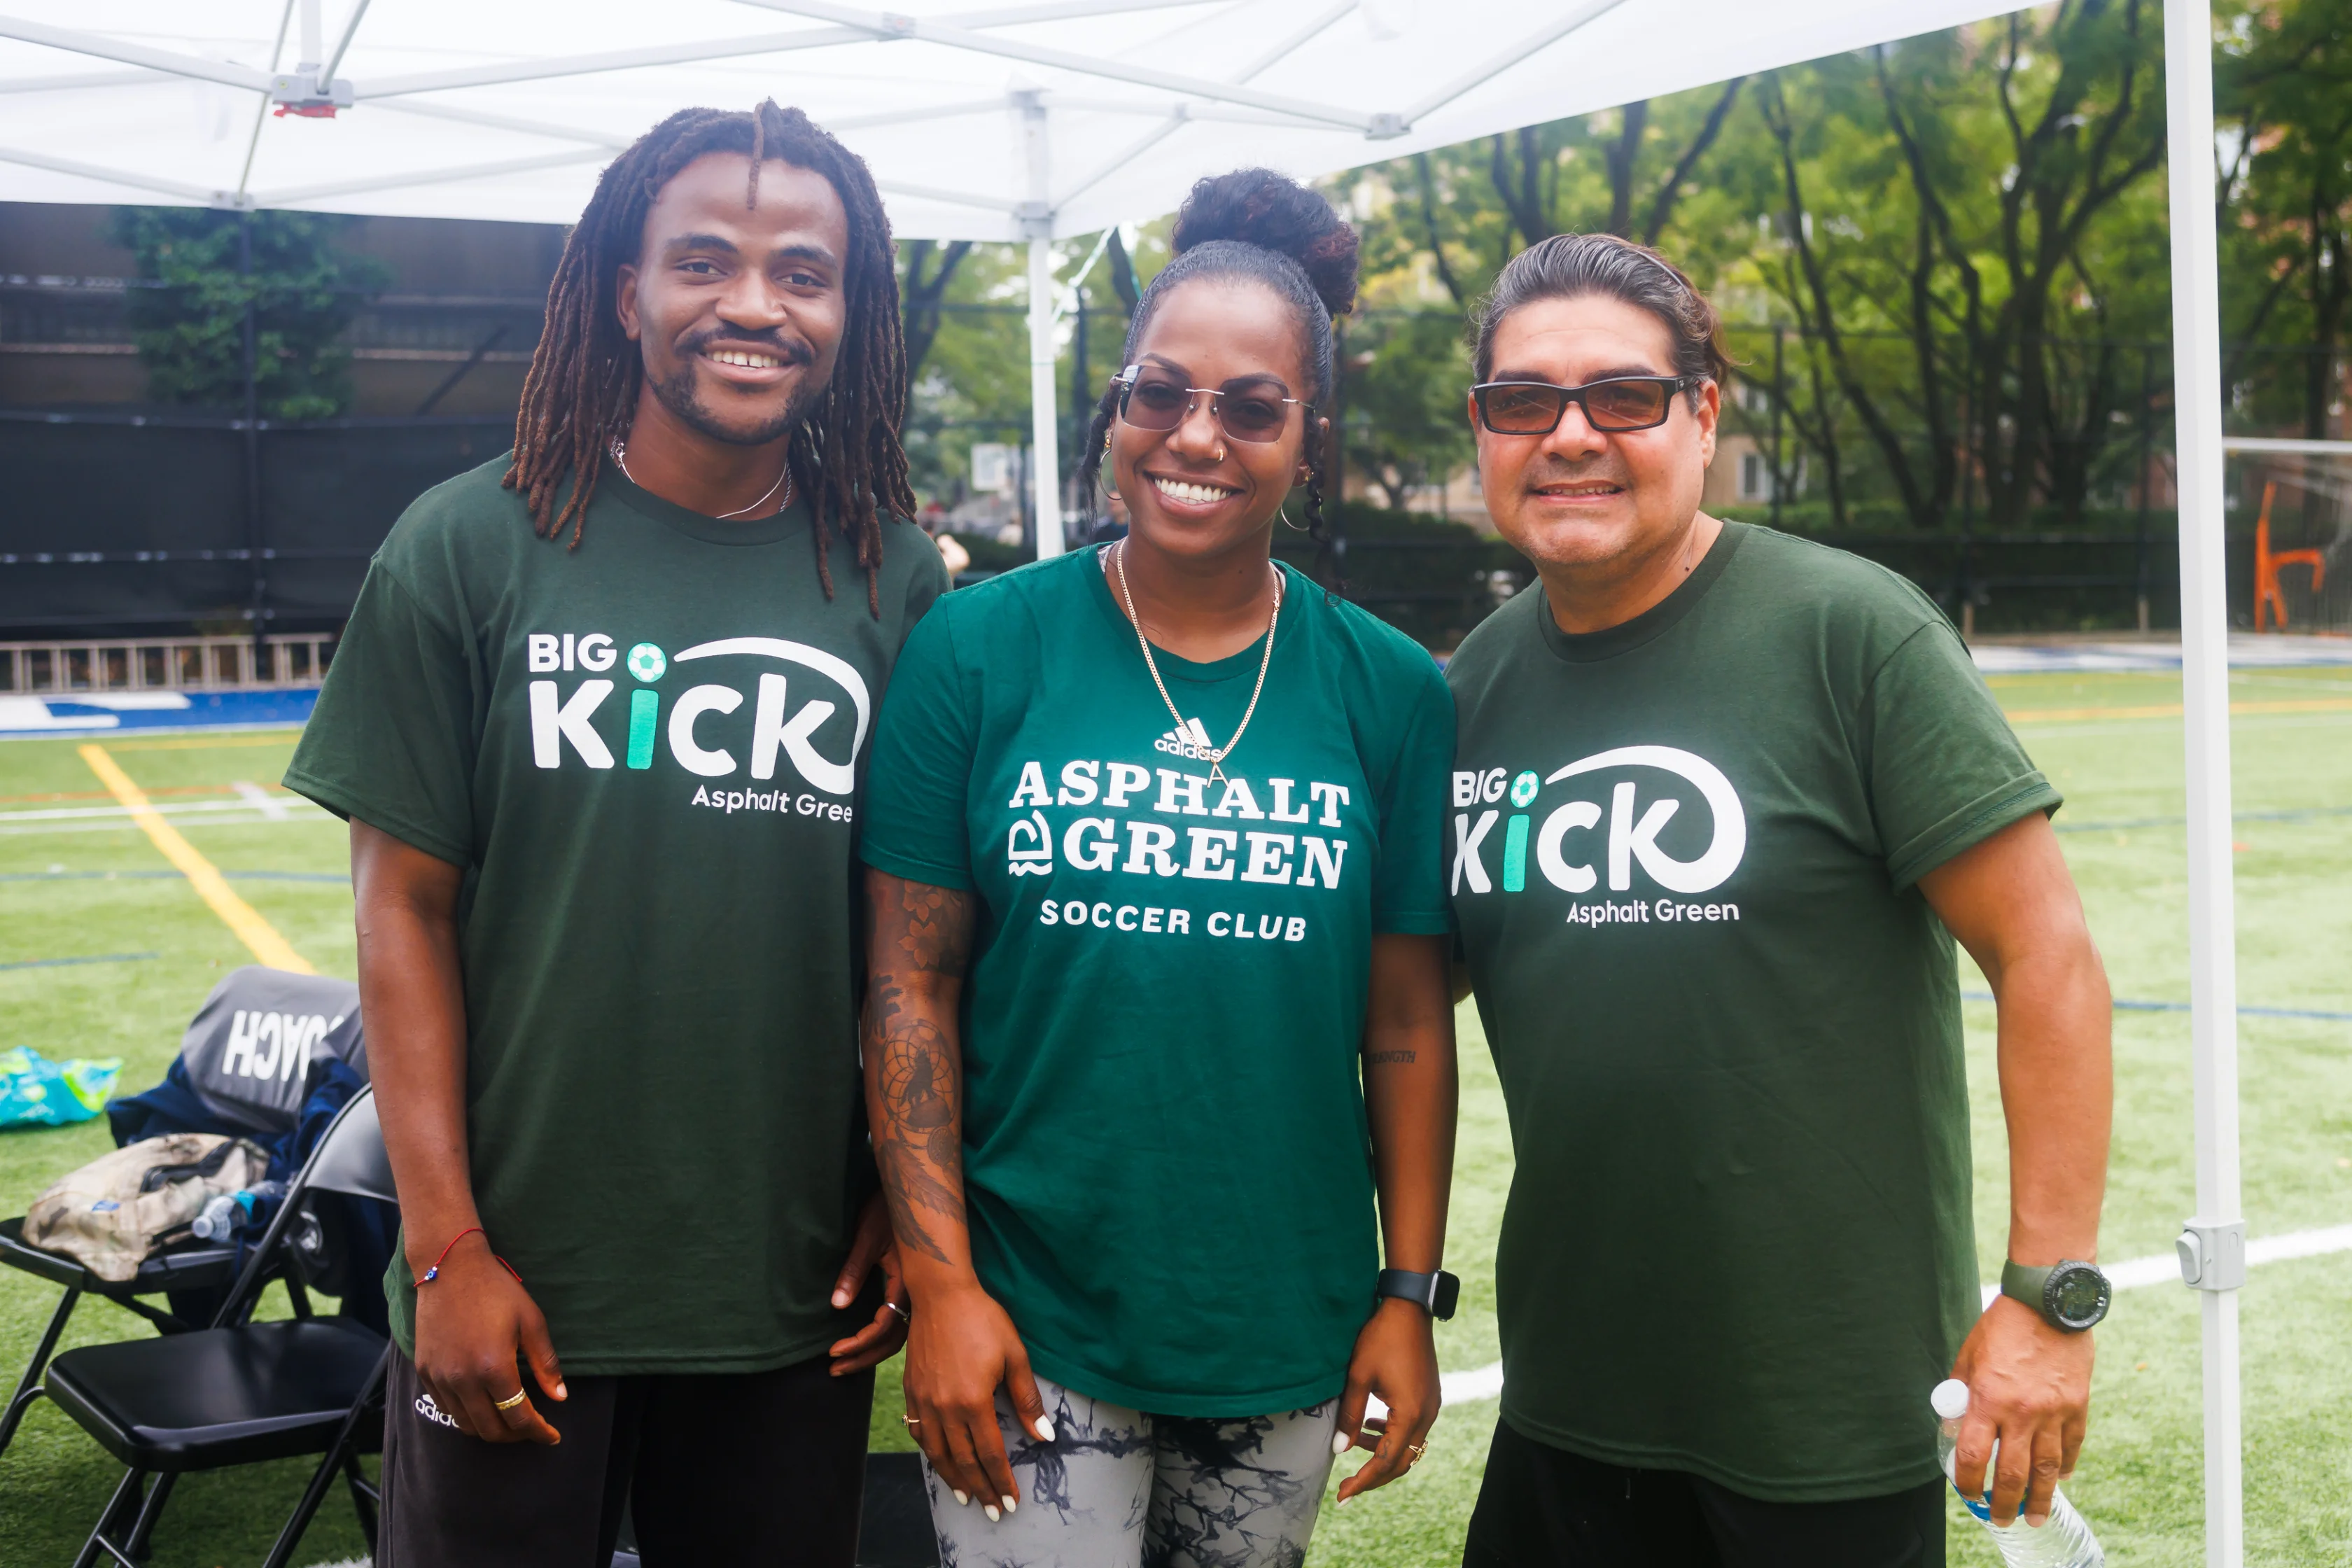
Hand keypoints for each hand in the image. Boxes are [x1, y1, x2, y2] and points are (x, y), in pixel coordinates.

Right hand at [410, 1232, 565, 1444]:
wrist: (450, 1268)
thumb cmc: (497, 1291)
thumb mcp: (531, 1321)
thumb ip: (546, 1363)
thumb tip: (560, 1397)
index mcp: (494, 1368)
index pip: (519, 1417)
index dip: (538, 1432)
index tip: (552, 1436)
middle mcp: (463, 1380)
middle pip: (491, 1430)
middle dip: (516, 1436)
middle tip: (532, 1429)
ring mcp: (439, 1377)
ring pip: (466, 1424)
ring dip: (490, 1429)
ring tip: (509, 1421)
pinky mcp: (424, 1371)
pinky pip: (446, 1408)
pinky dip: (466, 1415)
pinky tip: (482, 1405)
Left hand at [829, 1191, 908, 1375]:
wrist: (912, 1190)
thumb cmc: (888, 1208)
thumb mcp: (868, 1237)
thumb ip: (854, 1271)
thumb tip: (838, 1306)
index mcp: (908, 1281)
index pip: (884, 1325)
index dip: (859, 1343)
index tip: (834, 1352)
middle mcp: (916, 1292)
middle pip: (893, 1339)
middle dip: (864, 1358)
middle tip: (835, 1370)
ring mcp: (916, 1291)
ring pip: (898, 1334)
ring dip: (872, 1351)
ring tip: (846, 1364)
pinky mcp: (912, 1287)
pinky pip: (900, 1321)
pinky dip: (881, 1337)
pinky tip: (866, 1342)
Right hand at [900, 1278, 1050, 1521]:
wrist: (941, 1294)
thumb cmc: (983, 1319)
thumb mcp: (1014, 1355)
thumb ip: (1027, 1399)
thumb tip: (1043, 1436)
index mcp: (973, 1401)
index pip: (990, 1453)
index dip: (1001, 1481)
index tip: (1010, 1501)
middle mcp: (945, 1407)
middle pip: (964, 1460)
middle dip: (980, 1489)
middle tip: (991, 1511)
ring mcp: (924, 1400)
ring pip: (937, 1452)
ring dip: (952, 1478)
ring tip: (966, 1496)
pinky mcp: (912, 1390)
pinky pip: (918, 1431)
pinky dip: (929, 1452)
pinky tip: (938, 1459)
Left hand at [1333, 1298, 1439, 1503]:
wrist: (1407, 1309)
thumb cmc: (1380, 1339)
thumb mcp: (1358, 1377)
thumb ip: (1350, 1415)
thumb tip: (1339, 1449)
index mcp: (1410, 1414)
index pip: (1387, 1461)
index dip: (1363, 1481)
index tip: (1342, 1496)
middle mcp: (1426, 1415)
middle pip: (1402, 1461)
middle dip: (1374, 1476)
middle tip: (1347, 1486)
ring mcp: (1431, 1406)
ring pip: (1408, 1446)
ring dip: (1382, 1452)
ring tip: (1353, 1443)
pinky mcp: (1429, 1397)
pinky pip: (1412, 1428)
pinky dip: (1391, 1435)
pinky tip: (1371, 1425)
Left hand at [1948, 1294, 2094, 1525]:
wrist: (2047, 1304)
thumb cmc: (2001, 1327)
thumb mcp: (1969, 1356)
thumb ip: (1962, 1391)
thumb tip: (1954, 1420)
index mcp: (1989, 1399)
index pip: (1975, 1456)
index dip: (1968, 1481)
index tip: (1967, 1493)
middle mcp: (2023, 1412)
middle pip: (2014, 1473)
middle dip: (2005, 1503)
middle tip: (2000, 1520)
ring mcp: (2054, 1412)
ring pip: (2049, 1469)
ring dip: (2041, 1498)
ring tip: (2035, 1517)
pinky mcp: (2078, 1406)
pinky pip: (2072, 1446)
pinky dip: (2066, 1466)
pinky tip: (2060, 1479)